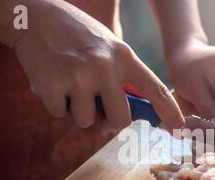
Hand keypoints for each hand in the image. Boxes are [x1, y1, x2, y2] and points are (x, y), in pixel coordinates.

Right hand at [13, 0, 183, 130]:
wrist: (35, 16)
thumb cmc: (79, 37)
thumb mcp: (109, 48)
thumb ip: (123, 76)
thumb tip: (133, 113)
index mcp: (123, 56)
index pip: (154, 88)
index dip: (169, 110)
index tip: (179, 128)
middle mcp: (104, 67)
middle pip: (119, 120)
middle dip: (109, 122)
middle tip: (99, 110)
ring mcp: (78, 76)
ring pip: (86, 121)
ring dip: (78, 111)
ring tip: (70, 85)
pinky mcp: (51, 84)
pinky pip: (60, 114)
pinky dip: (56, 104)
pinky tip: (52, 80)